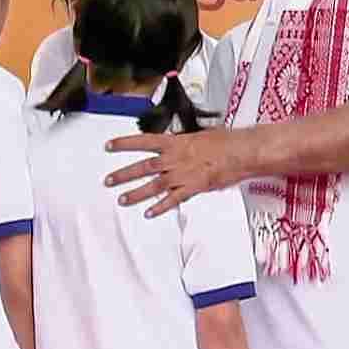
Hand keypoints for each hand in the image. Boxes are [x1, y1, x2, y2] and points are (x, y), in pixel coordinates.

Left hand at [104, 128, 247, 217]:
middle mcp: (174, 159)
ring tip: (122, 200)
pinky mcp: (192, 188)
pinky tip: (149, 213)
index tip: (109, 146)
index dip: (124, 143)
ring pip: (153, 186)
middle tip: (108, 181)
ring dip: (136, 194)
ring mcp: (182, 175)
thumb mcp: (199, 135)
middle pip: (143, 167)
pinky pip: (173, 200)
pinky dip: (160, 207)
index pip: (143, 141)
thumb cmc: (224, 141)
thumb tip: (177, 143)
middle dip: (123, 175)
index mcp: (175, 142)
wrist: (240, 152)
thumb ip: (184, 142)